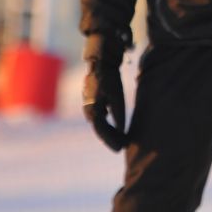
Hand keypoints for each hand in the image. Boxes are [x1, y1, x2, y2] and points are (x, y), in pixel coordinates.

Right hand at [81, 35, 128, 151]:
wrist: (100, 63)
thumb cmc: (109, 78)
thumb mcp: (116, 96)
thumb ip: (118, 113)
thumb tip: (121, 130)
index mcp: (92, 109)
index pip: (101, 130)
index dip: (111, 140)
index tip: (120, 148)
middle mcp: (89, 110)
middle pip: (100, 129)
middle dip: (110, 139)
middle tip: (122, 148)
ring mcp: (90, 106)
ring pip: (100, 124)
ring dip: (109, 133)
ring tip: (120, 140)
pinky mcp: (93, 101)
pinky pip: (100, 117)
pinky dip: (108, 125)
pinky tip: (117, 129)